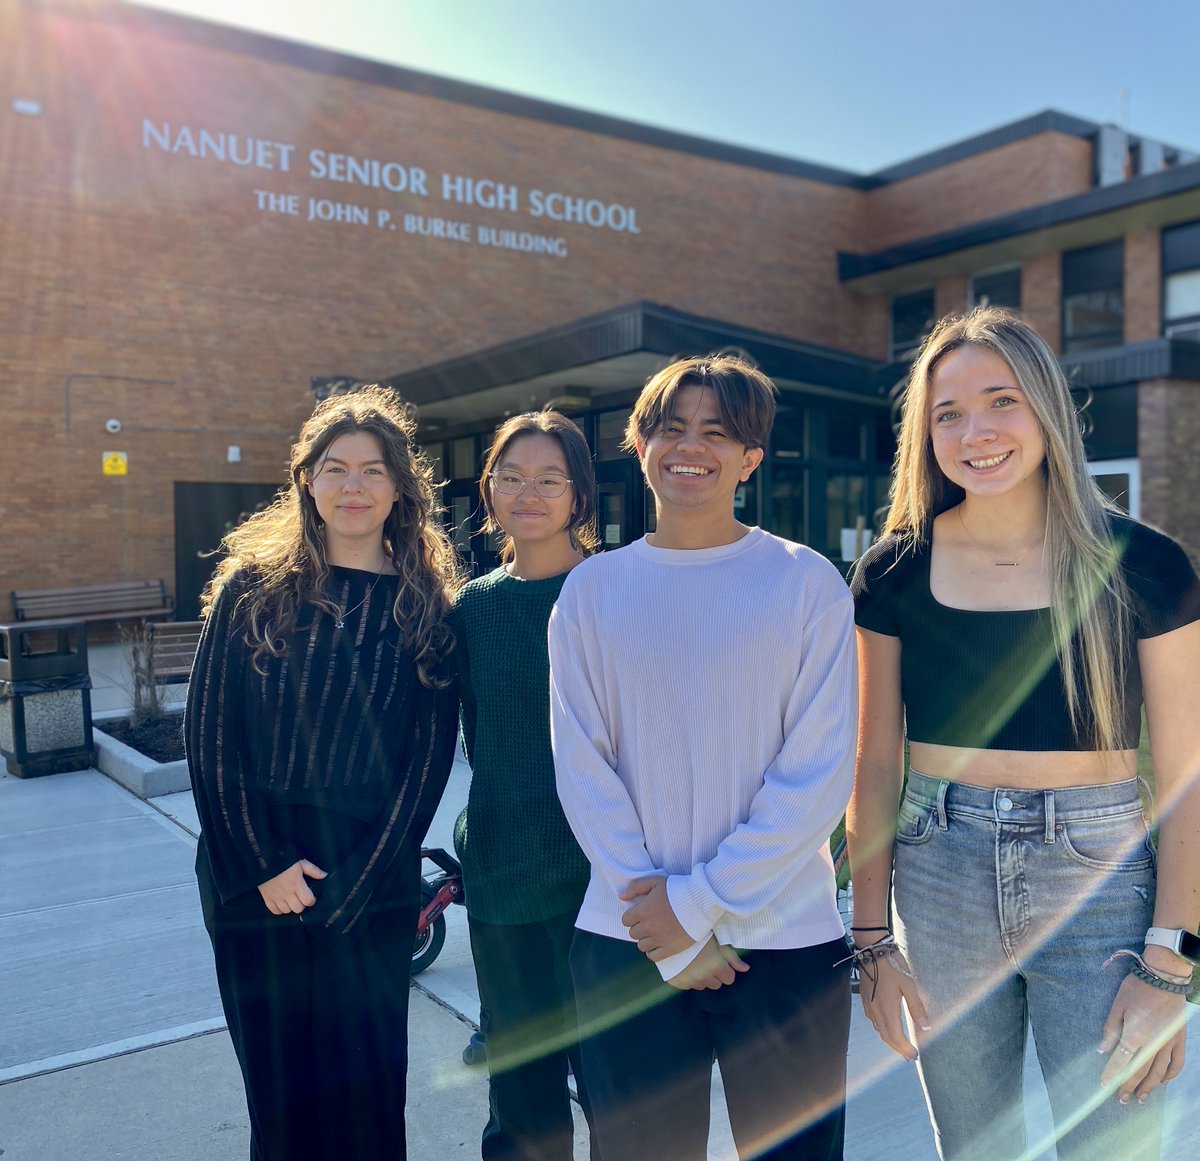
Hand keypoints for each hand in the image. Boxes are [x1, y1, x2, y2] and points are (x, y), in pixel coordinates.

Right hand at [257, 859, 327, 914]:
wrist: (264, 860)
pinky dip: (280, 909)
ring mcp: (276, 897)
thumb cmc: (284, 860)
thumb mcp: (300, 862)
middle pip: (298, 909)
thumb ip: (313, 870)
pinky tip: (282, 902)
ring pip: (287, 911)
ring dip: (291, 907)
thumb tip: (325, 875)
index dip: (312, 900)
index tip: (311, 897)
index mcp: (296, 884)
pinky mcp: (267, 899)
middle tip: (301, 897)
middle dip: (302, 904)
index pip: (308, 901)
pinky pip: (275, 911)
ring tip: (291, 899)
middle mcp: (286, 893)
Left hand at [620, 875, 692, 960]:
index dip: (632, 917)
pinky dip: (653, 951)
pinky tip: (658, 944)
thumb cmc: (677, 889)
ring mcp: (659, 939)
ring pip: (641, 945)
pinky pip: (653, 956)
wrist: (700, 902)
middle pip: (633, 933)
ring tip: (654, 933)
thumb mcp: (656, 881)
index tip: (639, 914)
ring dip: (646, 940)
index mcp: (643, 911)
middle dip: (639, 927)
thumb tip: (621, 897)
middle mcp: (648, 927)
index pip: (625, 920)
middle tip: (649, 922)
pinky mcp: (670, 949)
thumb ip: (636, 887)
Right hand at [666, 936, 749, 990]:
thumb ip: (733, 957)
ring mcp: (689, 980)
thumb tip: (746, 969)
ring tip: (696, 961)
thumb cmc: (699, 932)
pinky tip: (686, 966)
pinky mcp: (676, 981)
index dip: (726, 969)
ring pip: (702, 986)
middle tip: (708, 960)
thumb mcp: (718, 940)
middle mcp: (703, 976)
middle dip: (715, 974)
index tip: (720, 961)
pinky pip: (688, 986)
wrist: (672, 928)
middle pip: (716, 984)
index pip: (729, 979)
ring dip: (702, 977)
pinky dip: (688, 978)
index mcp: (716, 966)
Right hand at [857, 943, 929, 1062]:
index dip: (905, 1049)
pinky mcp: (865, 999)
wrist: (871, 950)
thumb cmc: (892, 966)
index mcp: (887, 1010)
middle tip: (909, 1056)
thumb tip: (926, 1027)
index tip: (915, 1056)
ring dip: (889, 1040)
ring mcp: (868, 1005)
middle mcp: (876, 1011)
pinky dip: (882, 1029)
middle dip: (897, 1048)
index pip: (896, 1037)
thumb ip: (916, 1007)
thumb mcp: (909, 985)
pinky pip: (873, 1021)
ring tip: (899, 1045)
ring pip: (878, 1029)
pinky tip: (887, 1027)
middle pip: (886, 1037)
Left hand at [1099, 974, 1186, 1102]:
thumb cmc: (1136, 988)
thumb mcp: (1117, 1005)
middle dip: (1128, 1086)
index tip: (1104, 1085)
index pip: (1120, 1061)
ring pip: (1159, 1073)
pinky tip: (1163, 1082)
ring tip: (1140, 1097)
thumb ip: (1110, 1029)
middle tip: (1121, 1098)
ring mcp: (1168, 1044)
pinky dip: (1170, 1076)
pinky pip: (1176, 1063)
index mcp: (1135, 1035)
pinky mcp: (1179, 1040)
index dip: (1112, 1074)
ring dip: (1149, 1087)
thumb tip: (1102, 1049)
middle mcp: (1152, 1044)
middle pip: (1139, 1071)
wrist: (1164, 978)